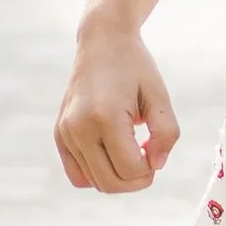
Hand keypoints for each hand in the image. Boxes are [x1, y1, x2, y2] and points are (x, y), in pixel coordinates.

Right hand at [58, 21, 177, 191]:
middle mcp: (78, 128)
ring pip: (95, 183)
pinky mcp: (59, 135)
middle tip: (147, 154)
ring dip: (119, 176)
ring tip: (130, 149)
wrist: (102, 42)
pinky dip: (98, 174)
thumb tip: (155, 167)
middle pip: (111, 183)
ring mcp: (65, 133)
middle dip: (137, 179)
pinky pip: (78, 175)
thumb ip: (166, 135)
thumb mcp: (159, 97)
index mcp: (104, 117)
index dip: (151, 167)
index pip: (131, 169)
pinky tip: (111, 153)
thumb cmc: (135, 68)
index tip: (155, 145)